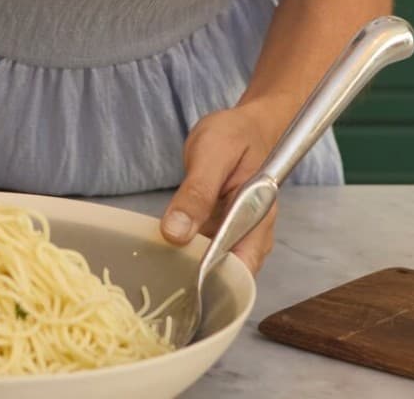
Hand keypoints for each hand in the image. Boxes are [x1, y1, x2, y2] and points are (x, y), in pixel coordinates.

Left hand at [160, 103, 281, 273]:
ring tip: (157, 273)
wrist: (246, 125)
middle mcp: (253, 237)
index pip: (239, 272)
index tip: (178, 288)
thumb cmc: (235, 134)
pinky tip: (165, 256)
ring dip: (189, 273)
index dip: (211, 287)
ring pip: (215, 270)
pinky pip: (207, 254)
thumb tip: (175, 234)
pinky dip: (188, 257)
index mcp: (257, 218)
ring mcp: (239, 237)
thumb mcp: (212, 153)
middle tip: (159, 282)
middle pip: (228, 279)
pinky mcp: (224, 234)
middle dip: (196, 285)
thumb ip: (196, 192)